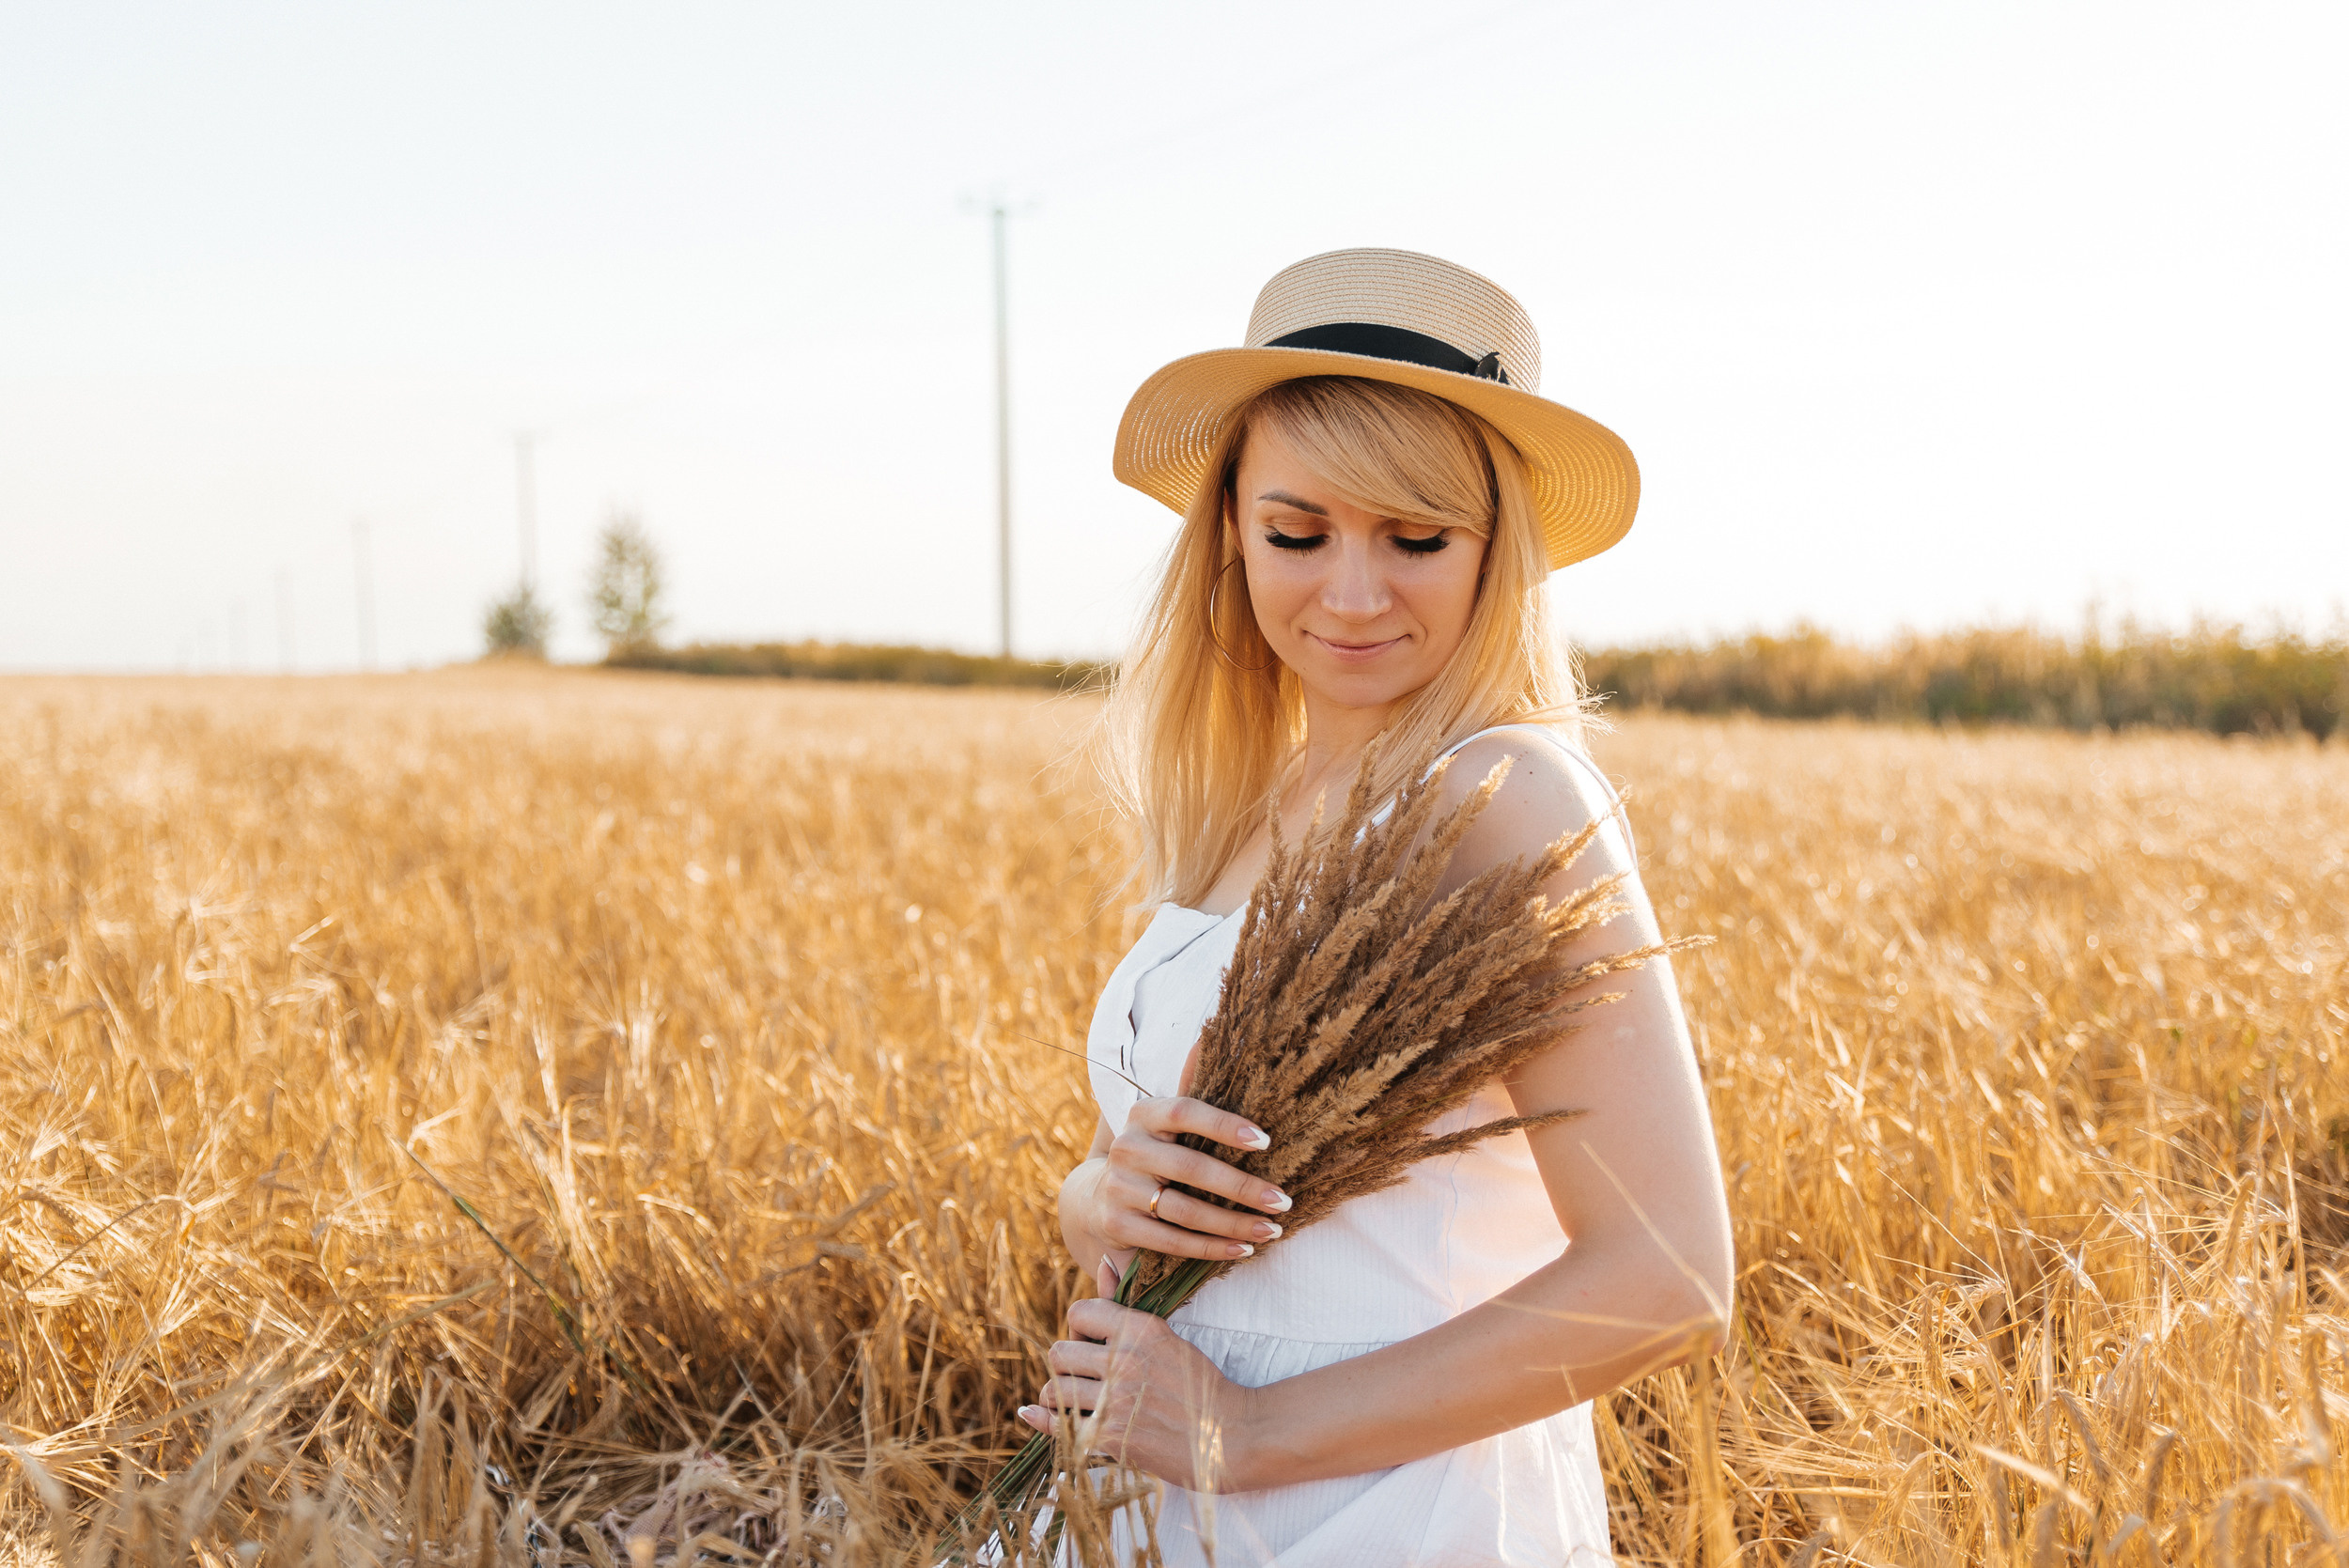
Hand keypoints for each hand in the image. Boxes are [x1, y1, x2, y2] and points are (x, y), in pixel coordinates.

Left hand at [1019, 1295, 1261, 1492]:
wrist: (1231, 1436)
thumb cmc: (1199, 1384)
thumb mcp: (1166, 1336)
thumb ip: (1126, 1302)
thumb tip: (1102, 1262)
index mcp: (1141, 1329)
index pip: (1078, 1313)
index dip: (1079, 1330)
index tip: (1092, 1347)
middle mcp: (1125, 1360)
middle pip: (1059, 1353)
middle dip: (1067, 1366)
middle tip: (1083, 1378)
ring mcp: (1116, 1400)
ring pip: (1054, 1390)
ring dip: (1059, 1397)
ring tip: (1074, 1402)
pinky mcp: (1110, 1438)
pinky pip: (1056, 1425)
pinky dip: (1043, 1421)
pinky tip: (1037, 1416)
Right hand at [1089, 1096, 1290, 1285]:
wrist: (1097, 1198)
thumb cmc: (1153, 1153)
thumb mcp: (1165, 1120)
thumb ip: (1191, 1085)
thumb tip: (1210, 1034)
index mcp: (1143, 1114)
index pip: (1184, 1111)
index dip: (1224, 1125)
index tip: (1265, 1141)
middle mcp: (1126, 1148)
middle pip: (1191, 1168)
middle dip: (1242, 1187)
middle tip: (1282, 1201)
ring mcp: (1119, 1188)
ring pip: (1185, 1211)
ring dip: (1234, 1224)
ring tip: (1271, 1230)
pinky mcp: (1118, 1225)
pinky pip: (1172, 1241)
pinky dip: (1211, 1248)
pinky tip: (1243, 1248)